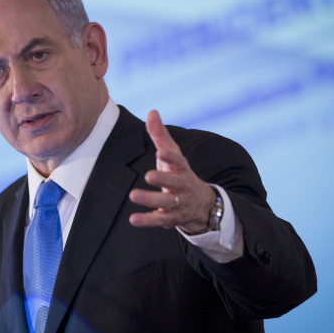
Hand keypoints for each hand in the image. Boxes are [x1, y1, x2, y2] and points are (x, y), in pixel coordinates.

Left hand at [129, 110, 215, 232]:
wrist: (200, 204)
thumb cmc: (179, 173)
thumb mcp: (172, 154)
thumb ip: (160, 134)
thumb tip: (152, 112)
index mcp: (182, 169)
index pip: (178, 161)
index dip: (170, 157)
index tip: (160, 151)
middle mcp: (182, 186)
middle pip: (175, 183)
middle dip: (163, 180)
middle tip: (148, 176)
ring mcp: (179, 204)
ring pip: (166, 203)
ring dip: (150, 200)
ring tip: (133, 195)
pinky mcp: (172, 218)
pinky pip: (160, 220)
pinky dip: (147, 221)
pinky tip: (133, 219)